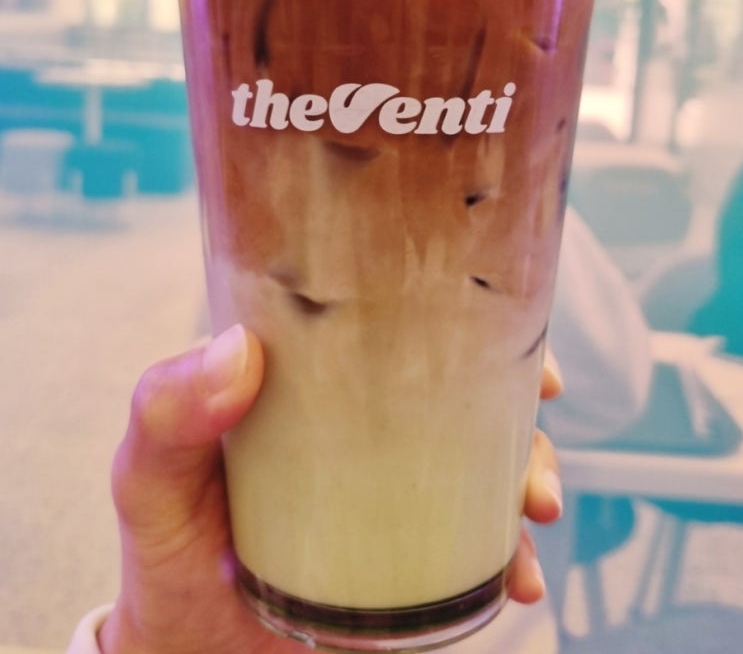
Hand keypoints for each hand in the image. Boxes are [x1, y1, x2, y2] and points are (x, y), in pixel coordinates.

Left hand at [99, 327, 562, 653]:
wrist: (195, 653)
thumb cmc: (169, 550)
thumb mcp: (149, 479)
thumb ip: (166, 414)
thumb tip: (240, 350)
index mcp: (314, 382)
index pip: (396, 328)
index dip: (461, 317)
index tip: (510, 329)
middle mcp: (365, 426)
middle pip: (462, 392)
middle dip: (518, 404)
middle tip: (536, 418)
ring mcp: (394, 490)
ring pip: (486, 462)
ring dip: (532, 473)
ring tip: (538, 509)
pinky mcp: (411, 553)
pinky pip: (479, 543)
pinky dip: (509, 556)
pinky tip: (517, 582)